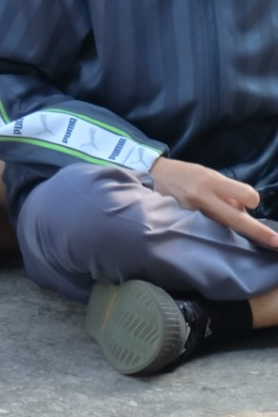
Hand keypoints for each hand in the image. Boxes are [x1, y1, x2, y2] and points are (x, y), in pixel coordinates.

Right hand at [152, 157, 277, 250]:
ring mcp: (191, 213)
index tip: (250, 203)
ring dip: (228, 225)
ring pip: (222, 226)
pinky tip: (203, 221)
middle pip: (238, 220)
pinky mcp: (183, 222)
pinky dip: (211, 227)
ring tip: (214, 214)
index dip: (252, 200)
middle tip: (276, 242)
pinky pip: (207, 229)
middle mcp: (203, 197)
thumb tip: (244, 210)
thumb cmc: (184, 173)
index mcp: (212, 182)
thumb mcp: (208, 174)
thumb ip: (227, 191)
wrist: (151, 175)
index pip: (247, 195)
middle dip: (260, 232)